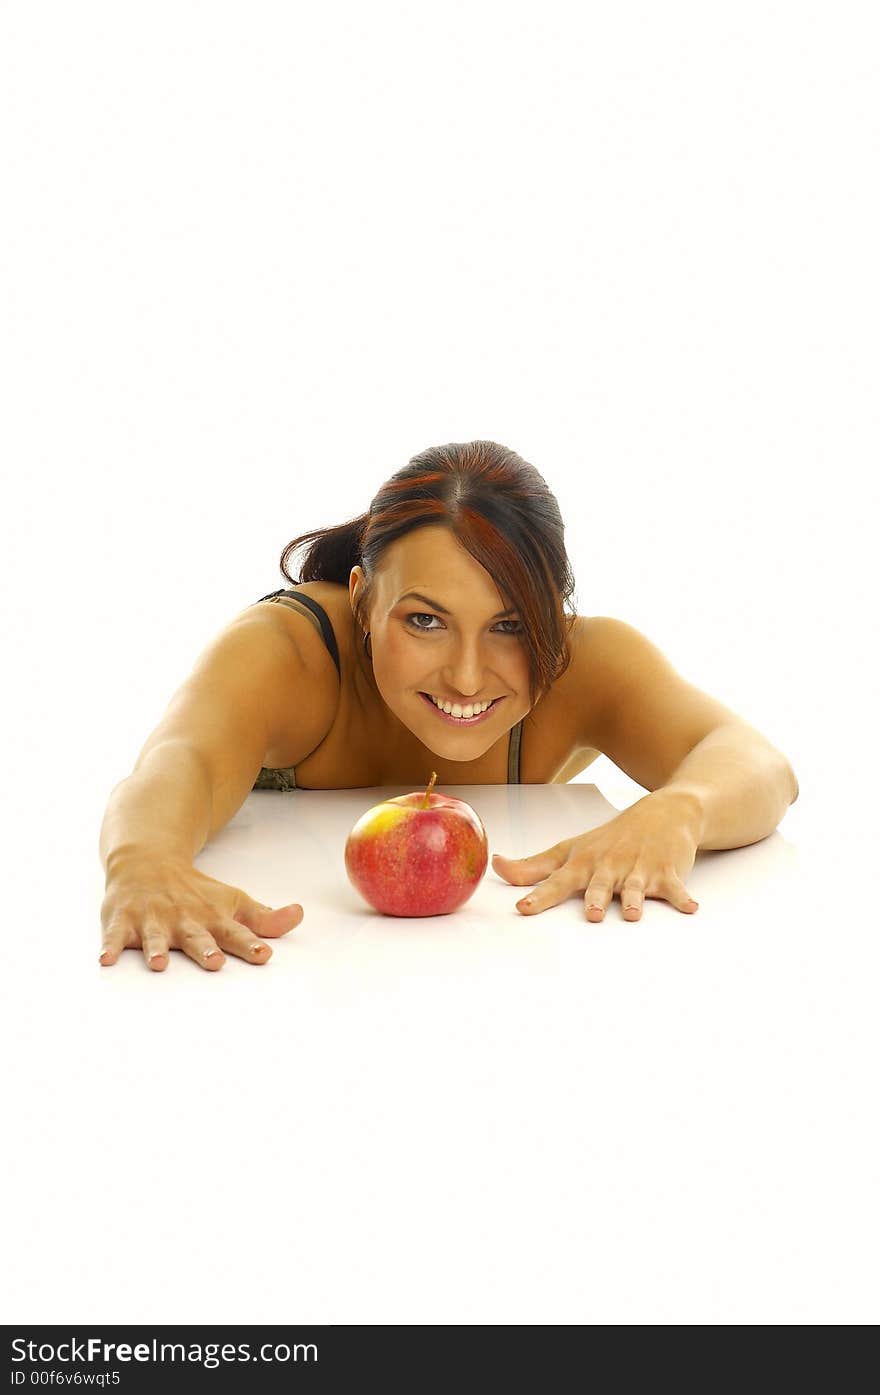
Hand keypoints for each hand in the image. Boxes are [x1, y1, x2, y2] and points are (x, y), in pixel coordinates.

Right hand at [100, 855, 303, 970]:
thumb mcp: (232, 901)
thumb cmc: (195, 892)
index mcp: (211, 918)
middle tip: (214, 962)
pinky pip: (114, 935)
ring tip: (159, 964)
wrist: (147, 859)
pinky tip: (106, 960)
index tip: (264, 955)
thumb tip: (300, 916)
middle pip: (196, 937)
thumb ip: (264, 918)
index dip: (250, 944)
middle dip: (205, 950)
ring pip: (156, 937)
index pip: (235, 933)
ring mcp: (152, 919)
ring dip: (157, 949)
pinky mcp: (122, 920)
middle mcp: (183, 919)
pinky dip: (110, 947)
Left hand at [491, 791, 701, 920]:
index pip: (557, 881)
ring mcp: (639, 869)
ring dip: (635, 899)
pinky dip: (682, 897)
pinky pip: (676, 888)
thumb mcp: (570, 849)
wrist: (663, 812)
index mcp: (584, 862)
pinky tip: (690, 907)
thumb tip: (496, 866)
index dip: (539, 895)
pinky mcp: (668, 872)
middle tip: (590, 913)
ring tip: (633, 913)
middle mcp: (609, 866)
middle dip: (594, 898)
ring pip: (636, 887)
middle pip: (599, 884)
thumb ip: (533, 866)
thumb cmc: (611, 838)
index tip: (523, 908)